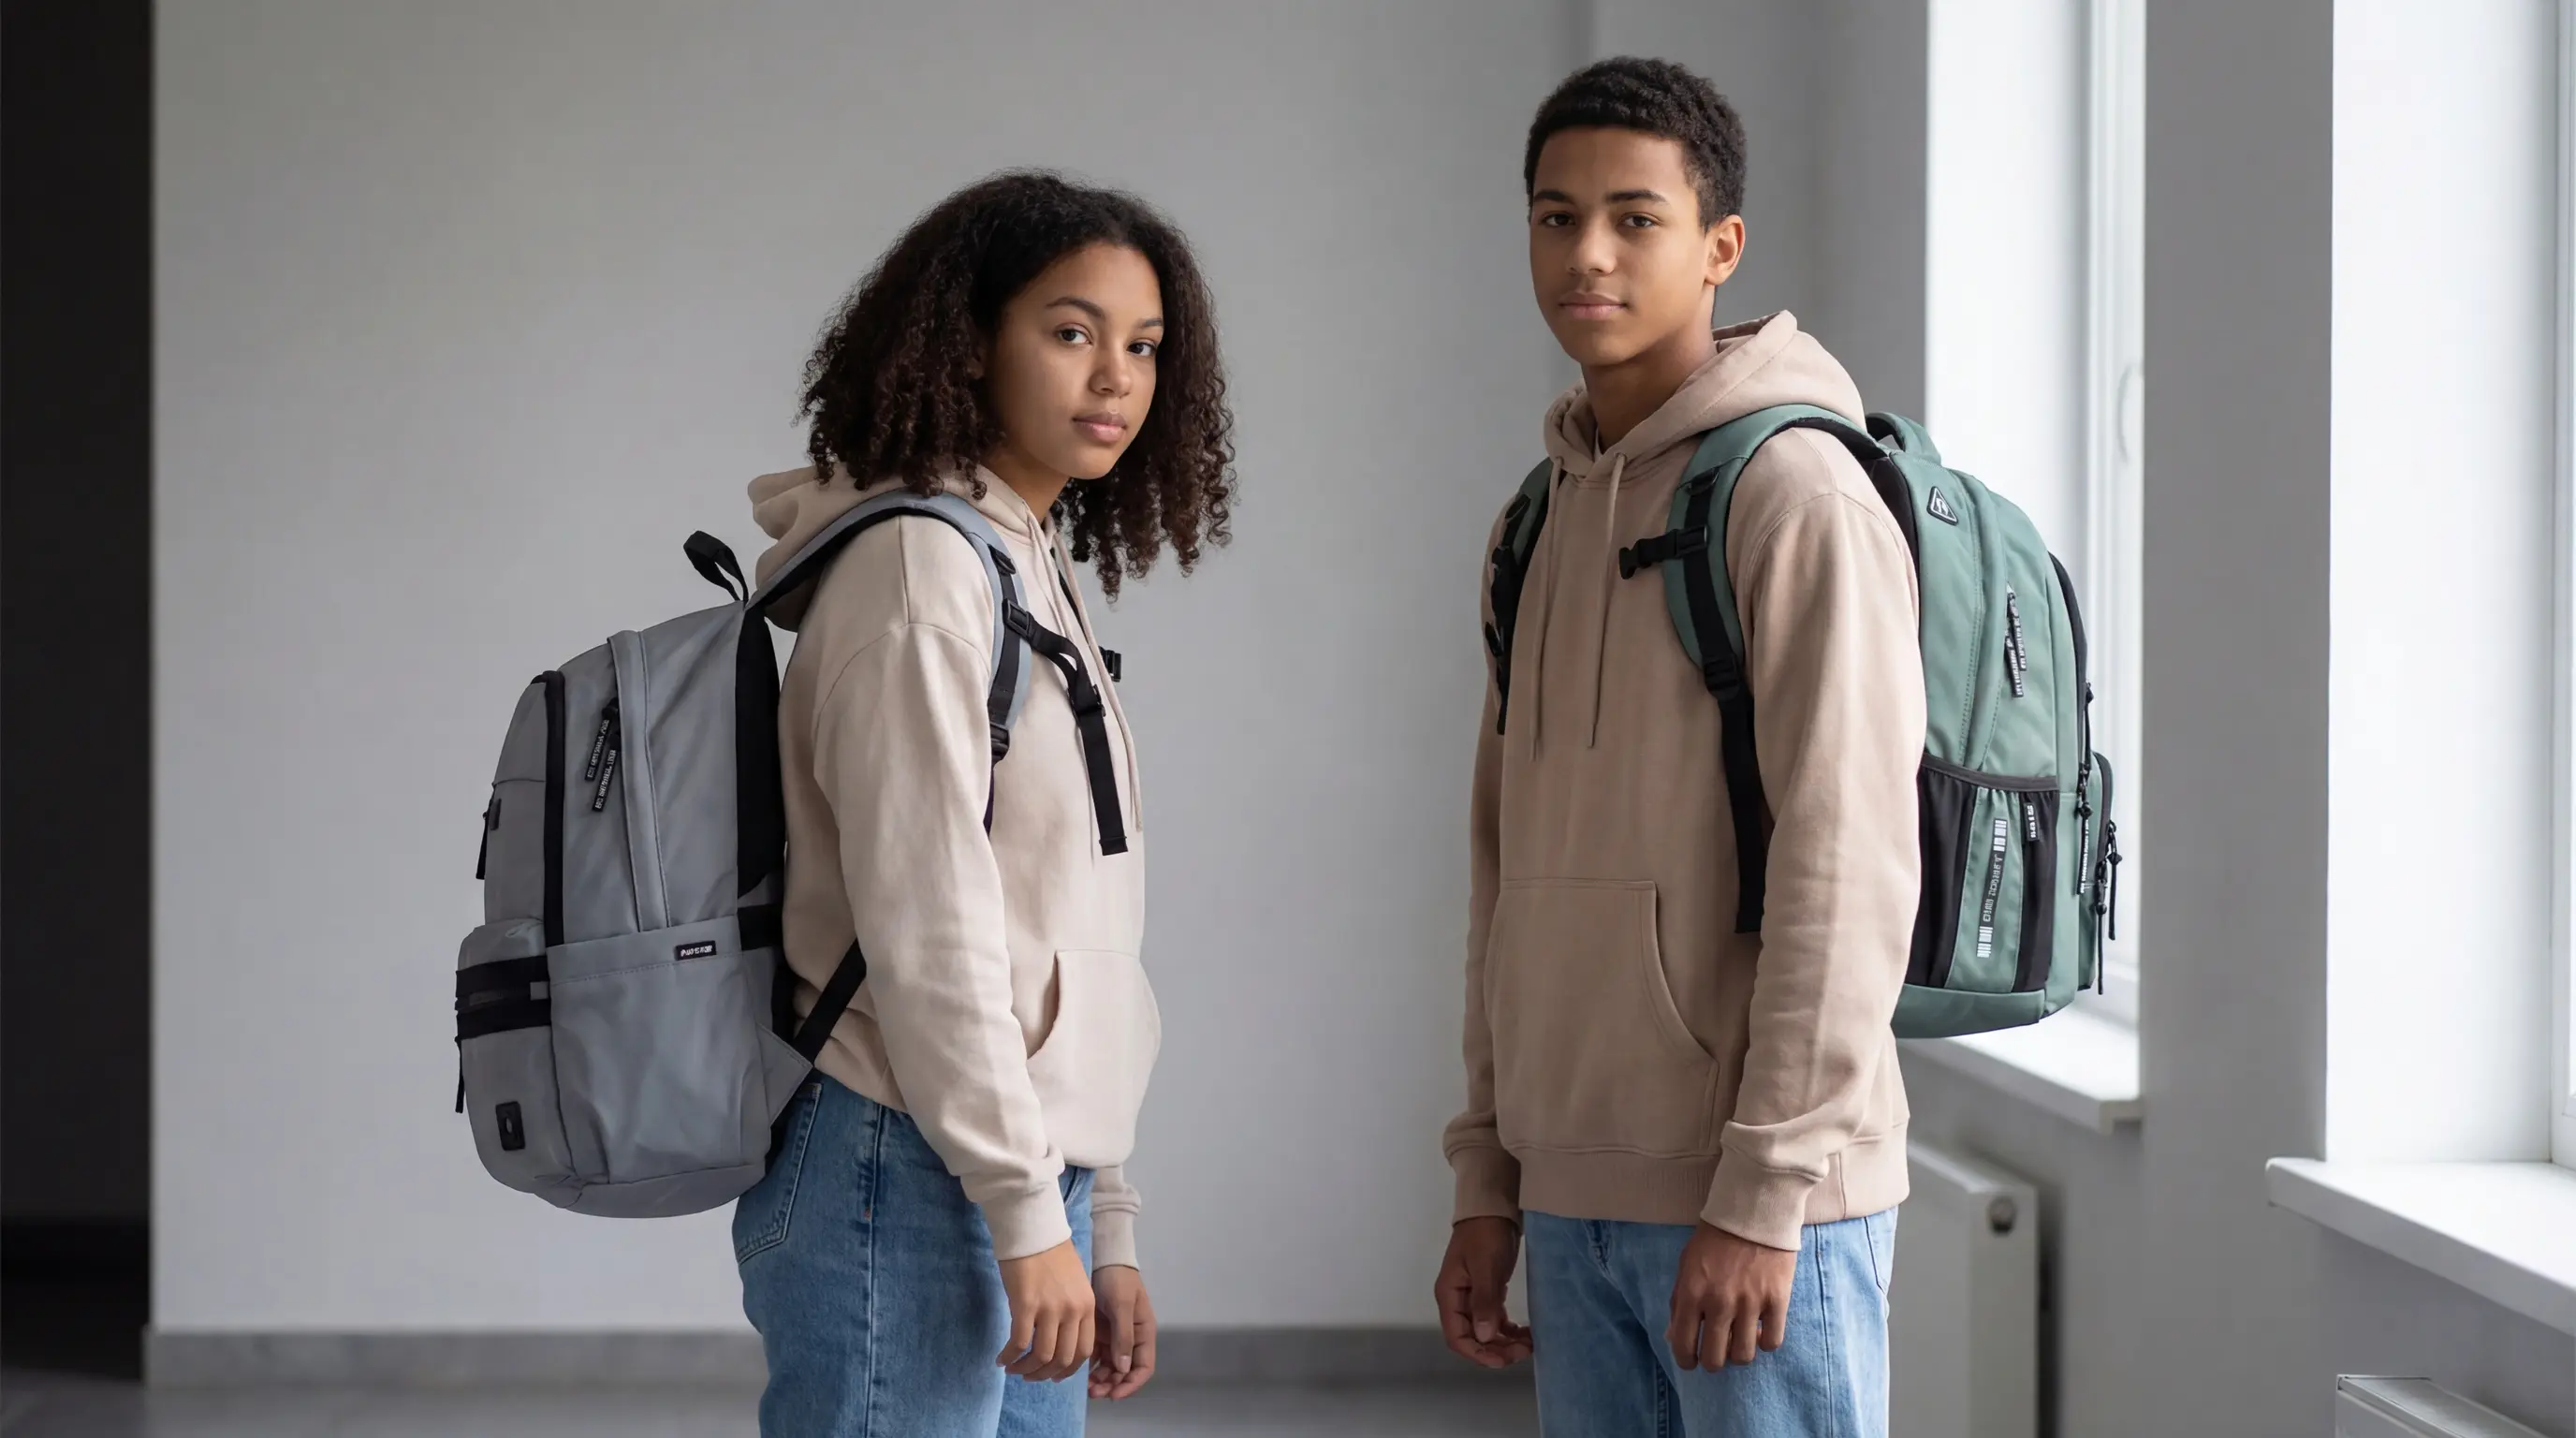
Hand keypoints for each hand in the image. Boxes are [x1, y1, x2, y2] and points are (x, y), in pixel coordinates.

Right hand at [997, 1240, 1094, 1382]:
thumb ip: (1071, 1310)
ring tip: (1013, 1368)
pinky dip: (1009, 1356)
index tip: (1053, 1375)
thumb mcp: (1073, 1284)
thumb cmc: (1050, 1252)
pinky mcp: (1026, 1305)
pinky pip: (1019, 1343)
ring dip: (1026, 1369)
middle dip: (1044, 1374)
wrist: (1033, 1229)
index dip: (1068, 1370)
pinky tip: (1001, 1358)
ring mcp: (1050, 1309)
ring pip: (1042, 1356)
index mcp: (1087, 1306)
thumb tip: (1056, 1338)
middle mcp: (1073, 1310)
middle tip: (1029, 1376)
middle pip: (1064, 1359)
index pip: (1084, 1350)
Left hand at [1088, 1264, 1157, 1399]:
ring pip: (1109, 1368)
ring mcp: (1115, 1338)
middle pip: (1125, 1372)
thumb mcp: (1122, 1306)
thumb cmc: (1118, 1280)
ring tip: (1084, 1385)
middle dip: (1111, 1385)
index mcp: (1143, 1334)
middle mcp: (1131, 1340)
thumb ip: (1123, 1337)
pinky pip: (1096, 1357)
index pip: (1143, 1368)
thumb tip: (1123, 1368)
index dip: (1131, 1385)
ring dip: (1099, 1379)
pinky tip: (1074, 1370)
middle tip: (1092, 1392)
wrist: (1104, 1259)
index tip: (1114, 1395)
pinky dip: (1088, 1367)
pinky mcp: (1100, 1334)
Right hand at [1434, 1217, 1534, 1368]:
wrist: (1493, 1207)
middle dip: (1496, 1349)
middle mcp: (1458, 1300)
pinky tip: (1526, 1333)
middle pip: (1473, 1338)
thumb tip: (1483, 1336)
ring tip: (1529, 1344)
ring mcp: (1472, 1297)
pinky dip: (1510, 1330)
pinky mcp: (1488, 1292)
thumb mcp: (1486, 1266)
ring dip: (1505, 1342)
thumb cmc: (1485, 1234)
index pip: (1457, 1337)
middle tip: (1524, 1351)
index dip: (1477, 1353)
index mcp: (1449, 1295)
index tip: (1502, 1360)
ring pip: (1486, 1332)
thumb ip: (1484, 1301)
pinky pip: (1496, 1320)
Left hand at [1668, 1222, 1796, 1370]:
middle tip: (1717, 1353)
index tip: (1692, 1361)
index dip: (1686, 1361)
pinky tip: (1761, 1331)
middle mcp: (1719, 1303)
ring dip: (1740, 1354)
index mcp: (1691, 1293)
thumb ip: (1679, 1302)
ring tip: (1739, 1340)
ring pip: (1744, 1356)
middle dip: (1713, 1362)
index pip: (1683, 1345)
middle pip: (1715, 1359)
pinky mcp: (1777, 1300)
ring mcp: (1750, 1303)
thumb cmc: (1714, 1238)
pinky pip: (1772, 1342)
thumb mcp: (1686, 1265)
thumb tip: (1674, 1336)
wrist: (1753, 1211)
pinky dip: (1765, 1342)